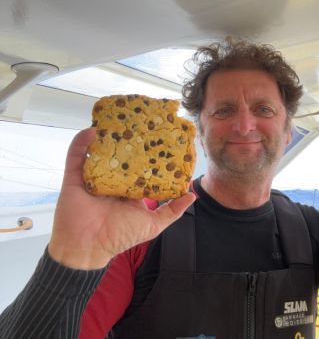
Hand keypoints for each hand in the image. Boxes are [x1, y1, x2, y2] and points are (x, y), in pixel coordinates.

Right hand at [48, 128, 195, 269]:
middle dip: (130, 140)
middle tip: (141, 123)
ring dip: (107, 136)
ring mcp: (93, 176)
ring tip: (117, 121)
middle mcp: (112, 180)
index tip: (162, 139)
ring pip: (100, 151)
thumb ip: (172, 211)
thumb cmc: (120, 236)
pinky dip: (82, 142)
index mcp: (129, 188)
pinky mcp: (75, 177)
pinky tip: (93, 131)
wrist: (88, 247)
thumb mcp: (153, 224)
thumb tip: (192, 195)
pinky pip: (76, 156)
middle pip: (121, 155)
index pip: (141, 166)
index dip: (150, 154)